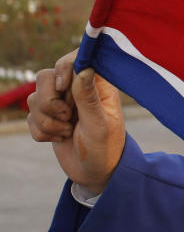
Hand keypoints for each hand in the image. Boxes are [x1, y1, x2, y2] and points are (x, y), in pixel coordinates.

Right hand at [27, 51, 125, 194]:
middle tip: (67, 117)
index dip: (63, 68)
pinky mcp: (48, 117)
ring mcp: (61, 103)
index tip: (63, 88)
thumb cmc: (106, 148)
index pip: (76, 59)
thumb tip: (85, 69)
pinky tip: (60, 138)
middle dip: (50, 101)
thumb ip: (89, 98)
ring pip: (34, 98)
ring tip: (67, 131)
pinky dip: (41, 132)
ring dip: (47, 121)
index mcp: (97, 84)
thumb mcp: (100, 125)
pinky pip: (30, 118)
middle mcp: (77, 89)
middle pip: (45, 77)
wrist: (96, 172)